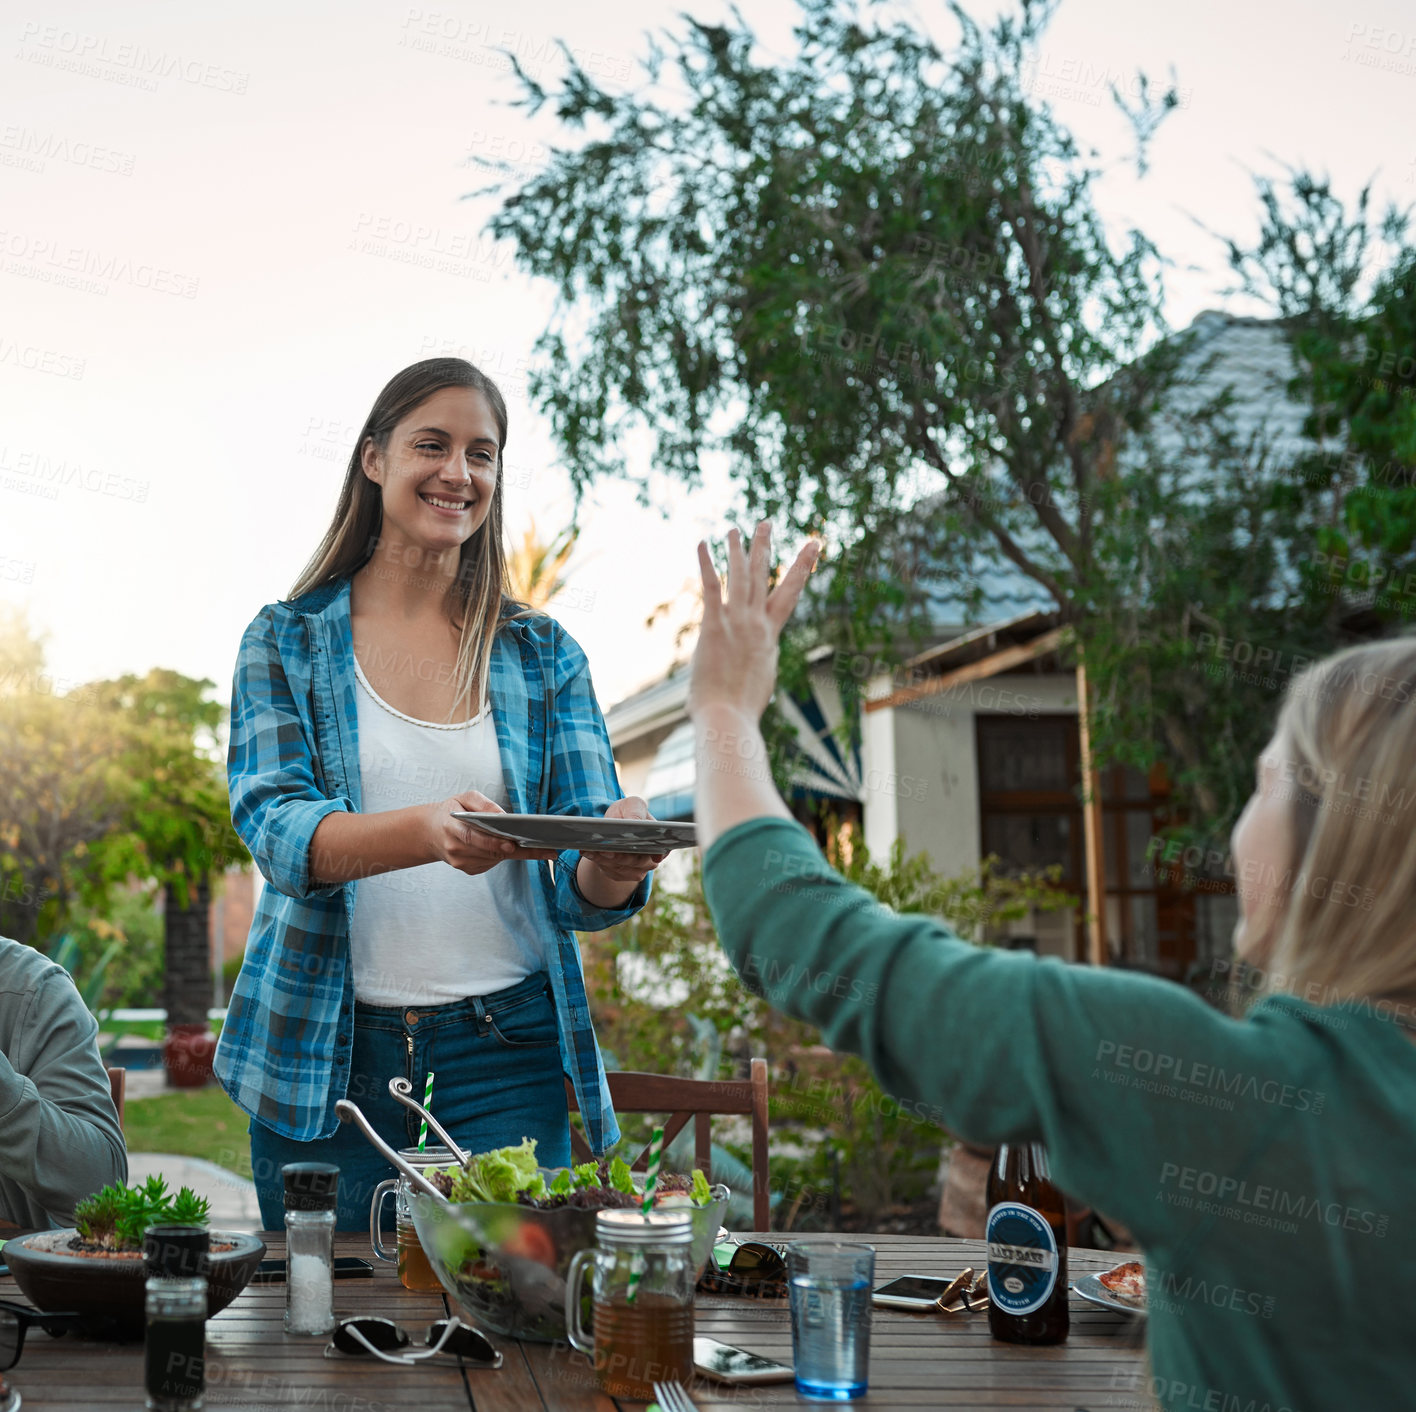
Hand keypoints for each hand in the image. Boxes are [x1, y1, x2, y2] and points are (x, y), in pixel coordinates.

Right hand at [425, 792, 559, 876]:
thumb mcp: (464, 798)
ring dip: (510, 851)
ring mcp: (461, 863)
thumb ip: (483, 805)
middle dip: (516, 848)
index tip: (513, 845)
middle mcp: (455, 850)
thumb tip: (503, 817)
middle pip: (490, 852)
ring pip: (494, 859)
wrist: (431, 832)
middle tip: (544, 847)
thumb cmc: (451, 812)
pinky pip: (491, 864)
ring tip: (528, 842)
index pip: (474, 838)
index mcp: (451, 829)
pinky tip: (503, 846)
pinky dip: (500, 855)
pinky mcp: (468, 870)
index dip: (494, 843)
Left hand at [577, 796, 666, 893]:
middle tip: (606, 849)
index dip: (651, 853)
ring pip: (620, 868)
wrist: (615, 823)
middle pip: (636, 862)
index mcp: (660, 842)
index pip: (659, 851)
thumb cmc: (628, 811)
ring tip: (592, 849)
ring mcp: (636, 870)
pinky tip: (587, 851)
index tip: (640, 849)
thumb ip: (636, 811)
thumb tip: (635, 823)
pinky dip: (597, 861)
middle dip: (620, 856)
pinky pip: (608, 870)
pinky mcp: (619, 874)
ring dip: (605, 859)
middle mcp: (651, 860)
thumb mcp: (633, 804)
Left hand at [688, 522, 818, 723]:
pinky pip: (711, 588)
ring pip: (741, 577)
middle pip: (765, 577)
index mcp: (770, 638)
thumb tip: (750, 678)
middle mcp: (757, 625)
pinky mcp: (714, 627)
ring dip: (738, 549)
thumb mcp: (755, 685)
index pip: (788, 595)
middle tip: (765, 522)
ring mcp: (738, 624)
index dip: (801, 569)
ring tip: (735, 527)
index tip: (811, 547)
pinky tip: (703, 544)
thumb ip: (753, 671)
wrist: (730, 719)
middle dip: (764, 547)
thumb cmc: (739, 712)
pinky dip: (707, 564)